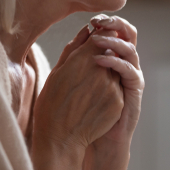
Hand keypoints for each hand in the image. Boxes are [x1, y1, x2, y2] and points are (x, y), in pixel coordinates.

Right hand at [33, 25, 123, 151]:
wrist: (59, 139)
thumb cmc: (51, 103)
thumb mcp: (56, 71)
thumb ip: (74, 48)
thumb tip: (88, 30)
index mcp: (83, 59)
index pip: (104, 35)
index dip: (101, 35)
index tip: (96, 40)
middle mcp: (101, 70)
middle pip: (111, 52)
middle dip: (103, 54)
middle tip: (89, 68)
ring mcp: (112, 87)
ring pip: (115, 70)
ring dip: (107, 72)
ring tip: (88, 87)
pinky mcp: (119, 102)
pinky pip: (118, 87)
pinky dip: (109, 90)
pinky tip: (93, 100)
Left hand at [88, 14, 143, 146]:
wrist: (96, 136)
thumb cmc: (84, 106)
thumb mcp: (77, 74)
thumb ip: (80, 53)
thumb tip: (83, 30)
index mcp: (114, 55)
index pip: (116, 31)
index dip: (107, 21)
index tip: (92, 19)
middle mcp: (125, 62)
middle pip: (129, 35)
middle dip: (116, 24)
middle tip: (99, 22)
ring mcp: (131, 75)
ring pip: (130, 49)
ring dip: (113, 41)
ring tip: (95, 39)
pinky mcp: (134, 89)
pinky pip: (129, 70)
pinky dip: (115, 61)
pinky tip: (98, 59)